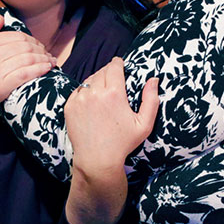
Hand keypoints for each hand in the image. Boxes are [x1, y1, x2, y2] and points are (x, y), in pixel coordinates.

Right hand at [0, 16, 55, 115]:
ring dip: (44, 59)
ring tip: (51, 61)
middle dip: (40, 49)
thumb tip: (2, 18)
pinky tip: (47, 68)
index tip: (39, 45)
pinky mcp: (3, 85)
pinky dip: (40, 69)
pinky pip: (27, 73)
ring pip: (28, 59)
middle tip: (47, 53)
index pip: (17, 36)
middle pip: (25, 46)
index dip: (32, 40)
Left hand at [64, 57, 159, 177]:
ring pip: (89, 80)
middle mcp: (95, 93)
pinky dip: (85, 92)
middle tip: (114, 79)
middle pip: (102, 71)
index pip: (114, 66)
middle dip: (108, 72)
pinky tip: (92, 101)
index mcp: (114, 94)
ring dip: (96, 81)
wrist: (97, 160)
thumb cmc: (123, 143)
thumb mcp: (144, 124)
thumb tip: (153, 79)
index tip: (119, 64)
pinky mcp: (69, 106)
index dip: (118, 63)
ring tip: (103, 91)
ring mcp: (80, 99)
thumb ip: (151, 100)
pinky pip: (78, 91)